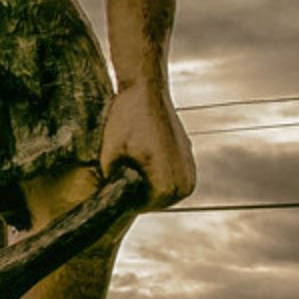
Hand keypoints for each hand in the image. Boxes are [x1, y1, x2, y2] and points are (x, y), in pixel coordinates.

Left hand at [100, 84, 195, 208]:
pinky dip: (154, 170)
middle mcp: (185, 184)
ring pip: (161, 190)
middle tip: (116, 168)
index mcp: (167, 187)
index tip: (110, 179)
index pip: (139, 207)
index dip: (121, 195)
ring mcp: (190, 171)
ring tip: (128, 158)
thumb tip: (108, 201)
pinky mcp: (188, 159)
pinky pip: (169, 175)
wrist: (147, 91)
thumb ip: (111, 185)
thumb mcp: (109, 157)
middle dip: (134, 190)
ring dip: (144, 181)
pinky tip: (140, 154)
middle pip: (152, 201)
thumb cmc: (126, 121)